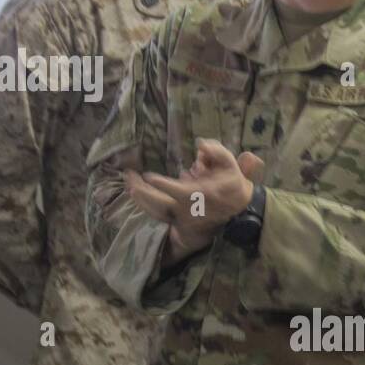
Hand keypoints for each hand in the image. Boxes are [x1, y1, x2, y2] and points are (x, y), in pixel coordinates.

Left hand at [126, 139, 256, 264]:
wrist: (236, 212)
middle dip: (144, 193)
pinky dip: (145, 205)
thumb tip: (201, 144)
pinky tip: (134, 193)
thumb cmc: (232, 186)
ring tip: (129, 185)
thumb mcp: (231, 166)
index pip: (179, 192)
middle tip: (130, 180)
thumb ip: (218, 153)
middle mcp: (187, 208)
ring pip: (156, 211)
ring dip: (141, 199)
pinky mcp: (177, 220)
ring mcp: (181, 216)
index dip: (163, 185)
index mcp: (200, 194)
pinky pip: (157, 214)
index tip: (149, 177)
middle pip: (160, 204)